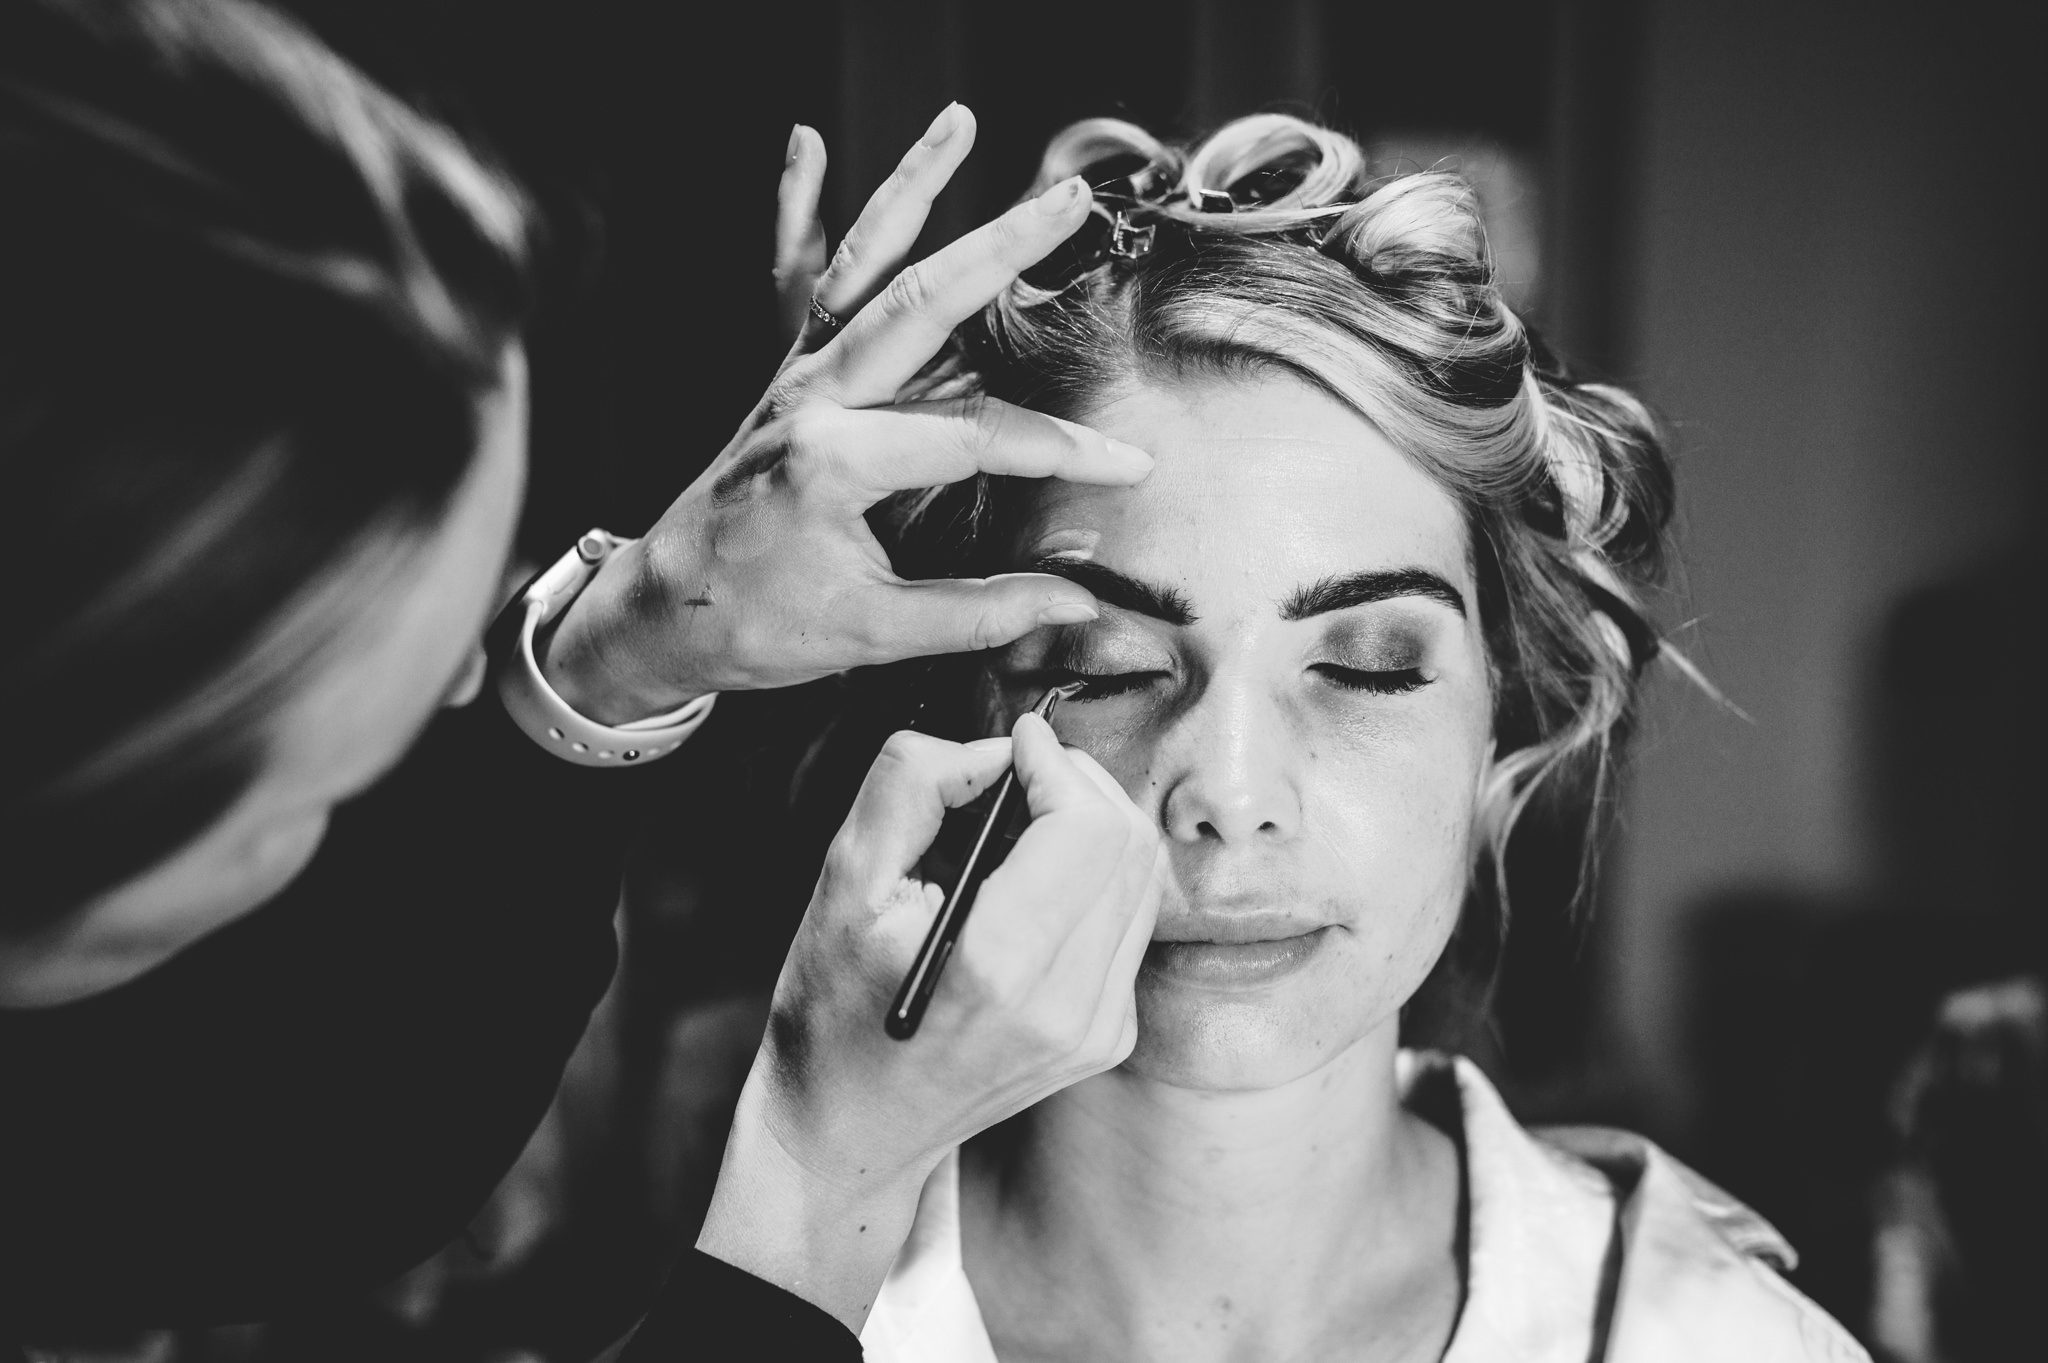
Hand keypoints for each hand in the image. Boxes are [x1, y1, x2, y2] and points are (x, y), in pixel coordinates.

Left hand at [544, 106, 1152, 722]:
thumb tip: (1072, 603)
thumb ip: (979, 612)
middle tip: (1069, 201)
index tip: (1126, 467)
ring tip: (958, 124)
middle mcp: (810, 399)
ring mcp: (793, 376)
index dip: (1062, 451)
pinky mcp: (782, 374)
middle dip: (1003, 245)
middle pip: (922, 300)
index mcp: (833, 460)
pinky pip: (792, 280)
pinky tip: (803, 147)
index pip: (977, 434)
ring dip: (910, 188)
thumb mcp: (872, 632)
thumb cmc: (753, 624)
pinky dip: (795, 210)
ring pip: (860, 265)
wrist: (660, 612)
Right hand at [695, 715, 1164, 1329]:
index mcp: (1001, 968)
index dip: (1055, 763)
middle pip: (1129, 844)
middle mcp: (1069, 1005)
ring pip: (1142, 877)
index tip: (1017, 742)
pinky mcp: (1109, 1035)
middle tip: (1017, 774)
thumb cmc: (832, 1013)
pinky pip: (1131, 919)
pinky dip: (1094, 876)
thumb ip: (912, 789)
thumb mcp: (843, 885)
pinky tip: (1033, 882)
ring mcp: (1099, 1028)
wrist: (848, 1131)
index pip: (1088, 828)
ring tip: (1019, 826)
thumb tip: (993, 751)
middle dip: (1078, 785)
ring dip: (1091, 826)